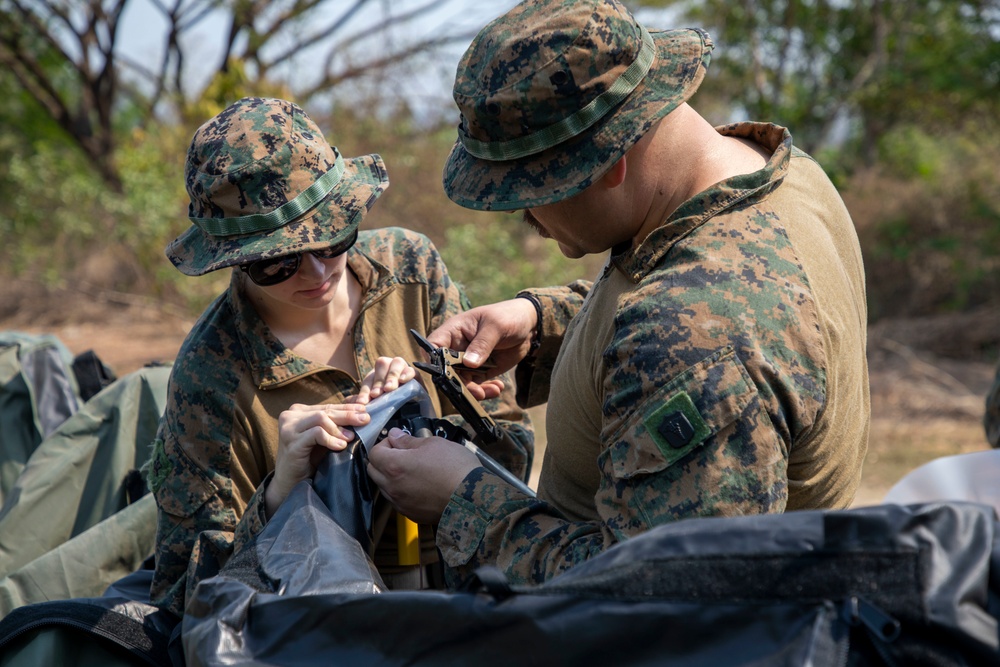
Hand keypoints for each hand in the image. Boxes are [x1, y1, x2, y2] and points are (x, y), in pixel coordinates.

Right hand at [265, 402, 370, 517]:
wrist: (290, 482)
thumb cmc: (309, 459)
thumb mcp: (324, 437)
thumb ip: (336, 424)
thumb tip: (360, 411)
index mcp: (298, 412)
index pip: (327, 407)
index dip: (347, 407)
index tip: (364, 410)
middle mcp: (290, 416)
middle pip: (326, 411)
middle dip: (348, 415)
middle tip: (365, 420)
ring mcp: (288, 428)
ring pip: (321, 419)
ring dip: (339, 428)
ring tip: (351, 437)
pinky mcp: (291, 442)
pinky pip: (316, 433)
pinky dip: (331, 439)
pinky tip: (341, 446)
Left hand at [351, 356, 417, 404]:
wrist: (413, 413)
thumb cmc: (391, 407)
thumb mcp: (376, 406)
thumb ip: (364, 402)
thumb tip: (350, 402)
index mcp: (377, 376)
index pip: (369, 380)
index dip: (365, 391)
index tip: (363, 402)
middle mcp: (389, 369)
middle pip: (382, 365)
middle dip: (378, 380)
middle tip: (376, 394)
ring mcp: (403, 370)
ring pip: (396, 363)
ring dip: (391, 376)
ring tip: (389, 389)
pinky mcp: (415, 375)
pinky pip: (411, 369)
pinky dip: (407, 374)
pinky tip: (403, 381)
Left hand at [366, 428, 479, 523]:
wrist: (472, 497)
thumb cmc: (455, 468)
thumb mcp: (433, 444)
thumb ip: (408, 440)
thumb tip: (395, 436)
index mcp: (395, 466)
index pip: (374, 452)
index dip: (384, 444)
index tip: (398, 441)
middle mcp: (393, 487)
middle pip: (373, 470)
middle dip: (383, 459)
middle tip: (402, 453)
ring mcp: (400, 502)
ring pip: (384, 487)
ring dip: (391, 476)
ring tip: (412, 469)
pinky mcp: (410, 514)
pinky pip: (397, 500)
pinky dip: (401, 491)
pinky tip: (418, 484)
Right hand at [426, 299, 537, 398]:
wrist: (528, 325)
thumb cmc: (508, 317)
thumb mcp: (496, 326)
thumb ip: (482, 344)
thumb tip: (469, 363)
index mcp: (454, 331)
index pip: (433, 345)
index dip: (432, 360)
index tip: (444, 374)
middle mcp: (456, 348)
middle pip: (446, 370)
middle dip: (459, 384)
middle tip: (477, 392)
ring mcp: (467, 361)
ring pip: (461, 382)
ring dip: (475, 391)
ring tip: (493, 391)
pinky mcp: (480, 371)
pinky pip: (476, 385)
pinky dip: (486, 391)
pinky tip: (498, 388)